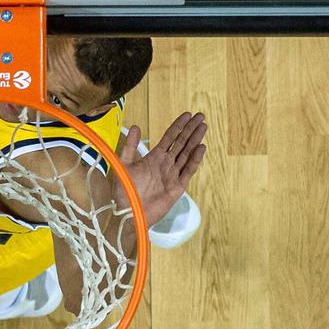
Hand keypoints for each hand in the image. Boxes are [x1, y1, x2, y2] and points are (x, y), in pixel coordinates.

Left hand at [114, 112, 206, 226]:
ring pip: (187, 154)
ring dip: (195, 140)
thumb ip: (130, 146)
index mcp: (154, 158)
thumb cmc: (125, 191)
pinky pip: (188, 170)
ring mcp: (173, 175)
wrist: (129, 213)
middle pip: (181, 143)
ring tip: (203, 127)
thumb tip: (136, 126)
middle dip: (190, 129)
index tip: (187, 115)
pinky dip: (194, 159)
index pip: (169, 138)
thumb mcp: (124, 165)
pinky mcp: (177, 187)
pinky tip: (201, 147)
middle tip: (200, 116)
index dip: (178, 126)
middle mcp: (165, 164)